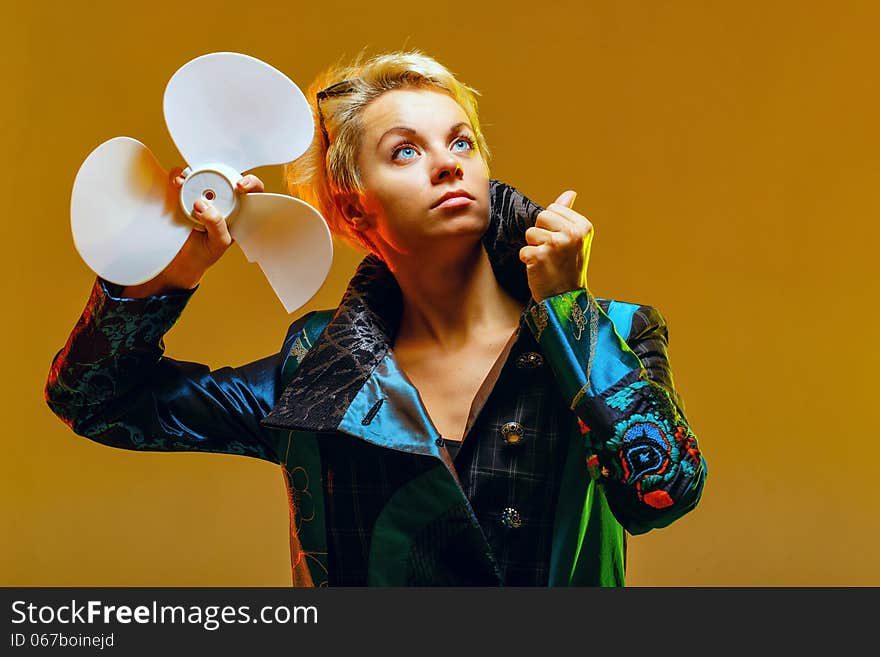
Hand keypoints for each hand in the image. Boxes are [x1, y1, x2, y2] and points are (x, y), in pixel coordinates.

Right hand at [121, 169, 264, 296]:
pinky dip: (178, 178)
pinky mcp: (186, 195)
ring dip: (192, 175)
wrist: (182, 261)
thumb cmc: (206, 253)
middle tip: (201, 180)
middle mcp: (223, 200)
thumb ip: (216, 224)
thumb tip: (203, 204)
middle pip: (224, 177)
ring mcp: (204, 196)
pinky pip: (183, 180)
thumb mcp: (217, 242)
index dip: (250, 183)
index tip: (240, 186)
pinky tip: (176, 183)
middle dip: (214, 173)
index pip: (252, 192)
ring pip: (202, 176)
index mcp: (238, 211)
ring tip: (183, 182)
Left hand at [519, 190, 593, 301]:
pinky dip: (527, 261)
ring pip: (530, 232)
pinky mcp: (540, 256)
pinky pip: (523, 250)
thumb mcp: (575, 239)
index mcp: (583, 226)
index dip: (551, 226)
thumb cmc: (568, 267)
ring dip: (534, 248)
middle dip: (541, 233)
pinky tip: (540, 270)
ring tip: (547, 262)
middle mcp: (572, 233)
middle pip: (541, 216)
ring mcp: (556, 244)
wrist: (566, 300)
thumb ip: (569, 214)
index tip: (562, 245)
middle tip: (552, 253)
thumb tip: (570, 193)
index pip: (553, 209)